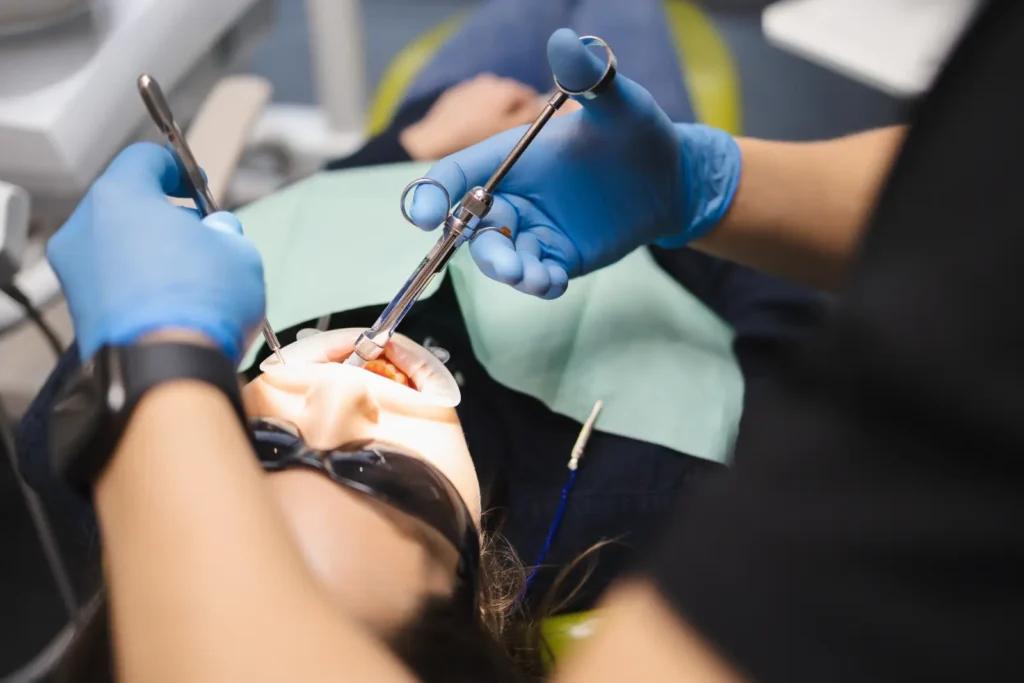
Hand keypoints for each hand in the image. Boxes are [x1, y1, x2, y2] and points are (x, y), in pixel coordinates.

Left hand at [47, 143, 265, 361]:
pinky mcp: (81, 312)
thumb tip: (217, 233)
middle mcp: (86, 230)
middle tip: (202, 235)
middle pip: (127, 205)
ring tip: (193, 277)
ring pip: (118, 247)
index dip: (178, 168)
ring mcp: (77, 274)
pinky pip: (114, 285)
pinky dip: (141, 286)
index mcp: (120, 197)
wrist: (167, 369)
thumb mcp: (239, 251)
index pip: (144, 158)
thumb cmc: (201, 302)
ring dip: (152, 253)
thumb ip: (226, 232)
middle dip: (166, 216)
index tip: (197, 184)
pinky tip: (175, 305)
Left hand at [399, 74, 540, 159]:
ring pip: (491, 99)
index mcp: (506, 89)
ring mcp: (470, 85)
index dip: (531, 115)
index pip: (530, 97)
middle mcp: (490, 81)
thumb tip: (540, 108)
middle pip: (509, 97)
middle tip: (507, 136)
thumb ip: (529, 117)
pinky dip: (476, 112)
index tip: (526, 132)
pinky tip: (470, 130)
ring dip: (493, 112)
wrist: (433, 139)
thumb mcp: (508, 132)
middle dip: (511, 112)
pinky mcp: (454, 95)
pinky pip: (473, 102)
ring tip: (487, 134)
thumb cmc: (474, 138)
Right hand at [408, 29, 740, 298]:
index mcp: (511, 157)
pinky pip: (537, 276)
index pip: (458, 174)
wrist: (670, 176)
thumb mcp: (615, 104)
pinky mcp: (558, 256)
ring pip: (501, 257)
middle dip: (479, 247)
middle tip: (504, 263)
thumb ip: (588, 78)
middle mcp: (514, 196)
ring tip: (533, 277)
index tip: (422, 215)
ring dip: (508, 271)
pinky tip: (554, 282)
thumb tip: (568, 41)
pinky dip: (539, 283)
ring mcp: (534, 230)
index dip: (434, 193)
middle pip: (471, 226)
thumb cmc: (635, 132)